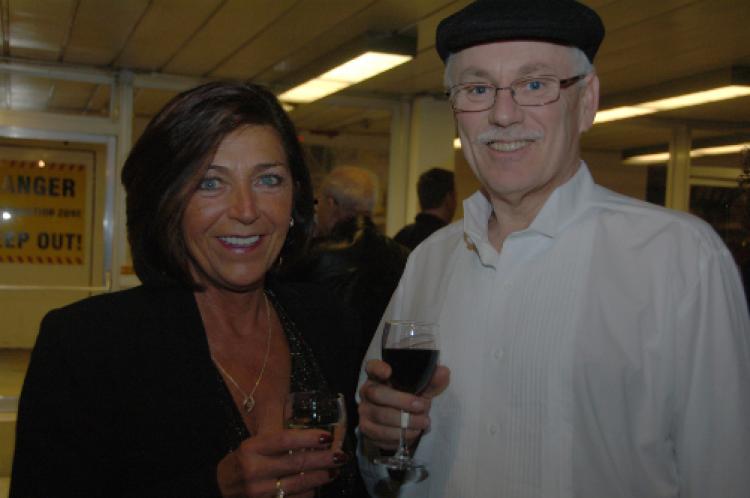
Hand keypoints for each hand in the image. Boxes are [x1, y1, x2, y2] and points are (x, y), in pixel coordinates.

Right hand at [216, 429, 347, 496]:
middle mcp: (254, 470)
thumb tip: (306, 417)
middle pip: (296, 463)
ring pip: (299, 484)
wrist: (222, 488)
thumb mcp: (253, 444)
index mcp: (252, 448)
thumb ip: (276, 433)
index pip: (284, 440)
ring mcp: (259, 492)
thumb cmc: (244, 461)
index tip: (327, 436)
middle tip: (340, 455)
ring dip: (321, 477)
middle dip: (322, 459)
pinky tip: (318, 485)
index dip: (308, 438)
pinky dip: (309, 492)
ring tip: (334, 470)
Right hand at [358, 359, 449, 450]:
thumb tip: (443, 372)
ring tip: (423, 423)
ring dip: (404, 422)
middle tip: (422, 406)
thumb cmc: (409, 400)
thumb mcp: (421, 390)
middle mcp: (367, 392)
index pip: (372, 367)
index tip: (388, 372)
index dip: (378, 368)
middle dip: (402, 401)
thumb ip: (431, 381)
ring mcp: (365, 412)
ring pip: (380, 417)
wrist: (400, 424)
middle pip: (377, 394)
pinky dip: (400, 436)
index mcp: (378, 377)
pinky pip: (381, 435)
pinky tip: (412, 433)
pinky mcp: (366, 430)